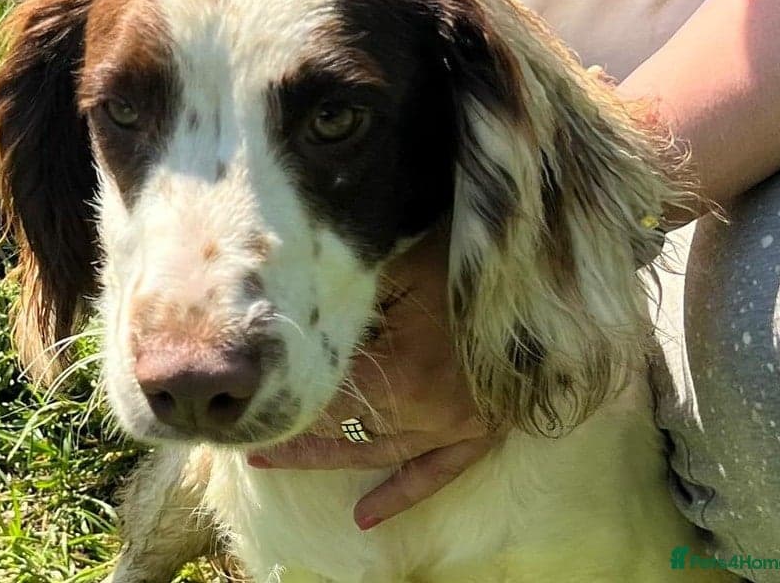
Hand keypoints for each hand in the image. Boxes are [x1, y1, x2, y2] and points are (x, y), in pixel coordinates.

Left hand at [247, 228, 501, 529]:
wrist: (541, 281)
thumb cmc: (467, 261)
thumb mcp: (402, 263)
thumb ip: (352, 293)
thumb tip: (295, 314)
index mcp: (401, 370)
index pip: (323, 395)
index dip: (282, 395)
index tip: (244, 392)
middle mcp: (425, 411)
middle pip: (339, 426)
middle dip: (288, 428)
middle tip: (238, 430)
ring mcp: (455, 426)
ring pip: (373, 452)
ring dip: (321, 458)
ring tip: (270, 463)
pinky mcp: (481, 431)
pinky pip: (436, 474)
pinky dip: (401, 494)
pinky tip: (365, 518)